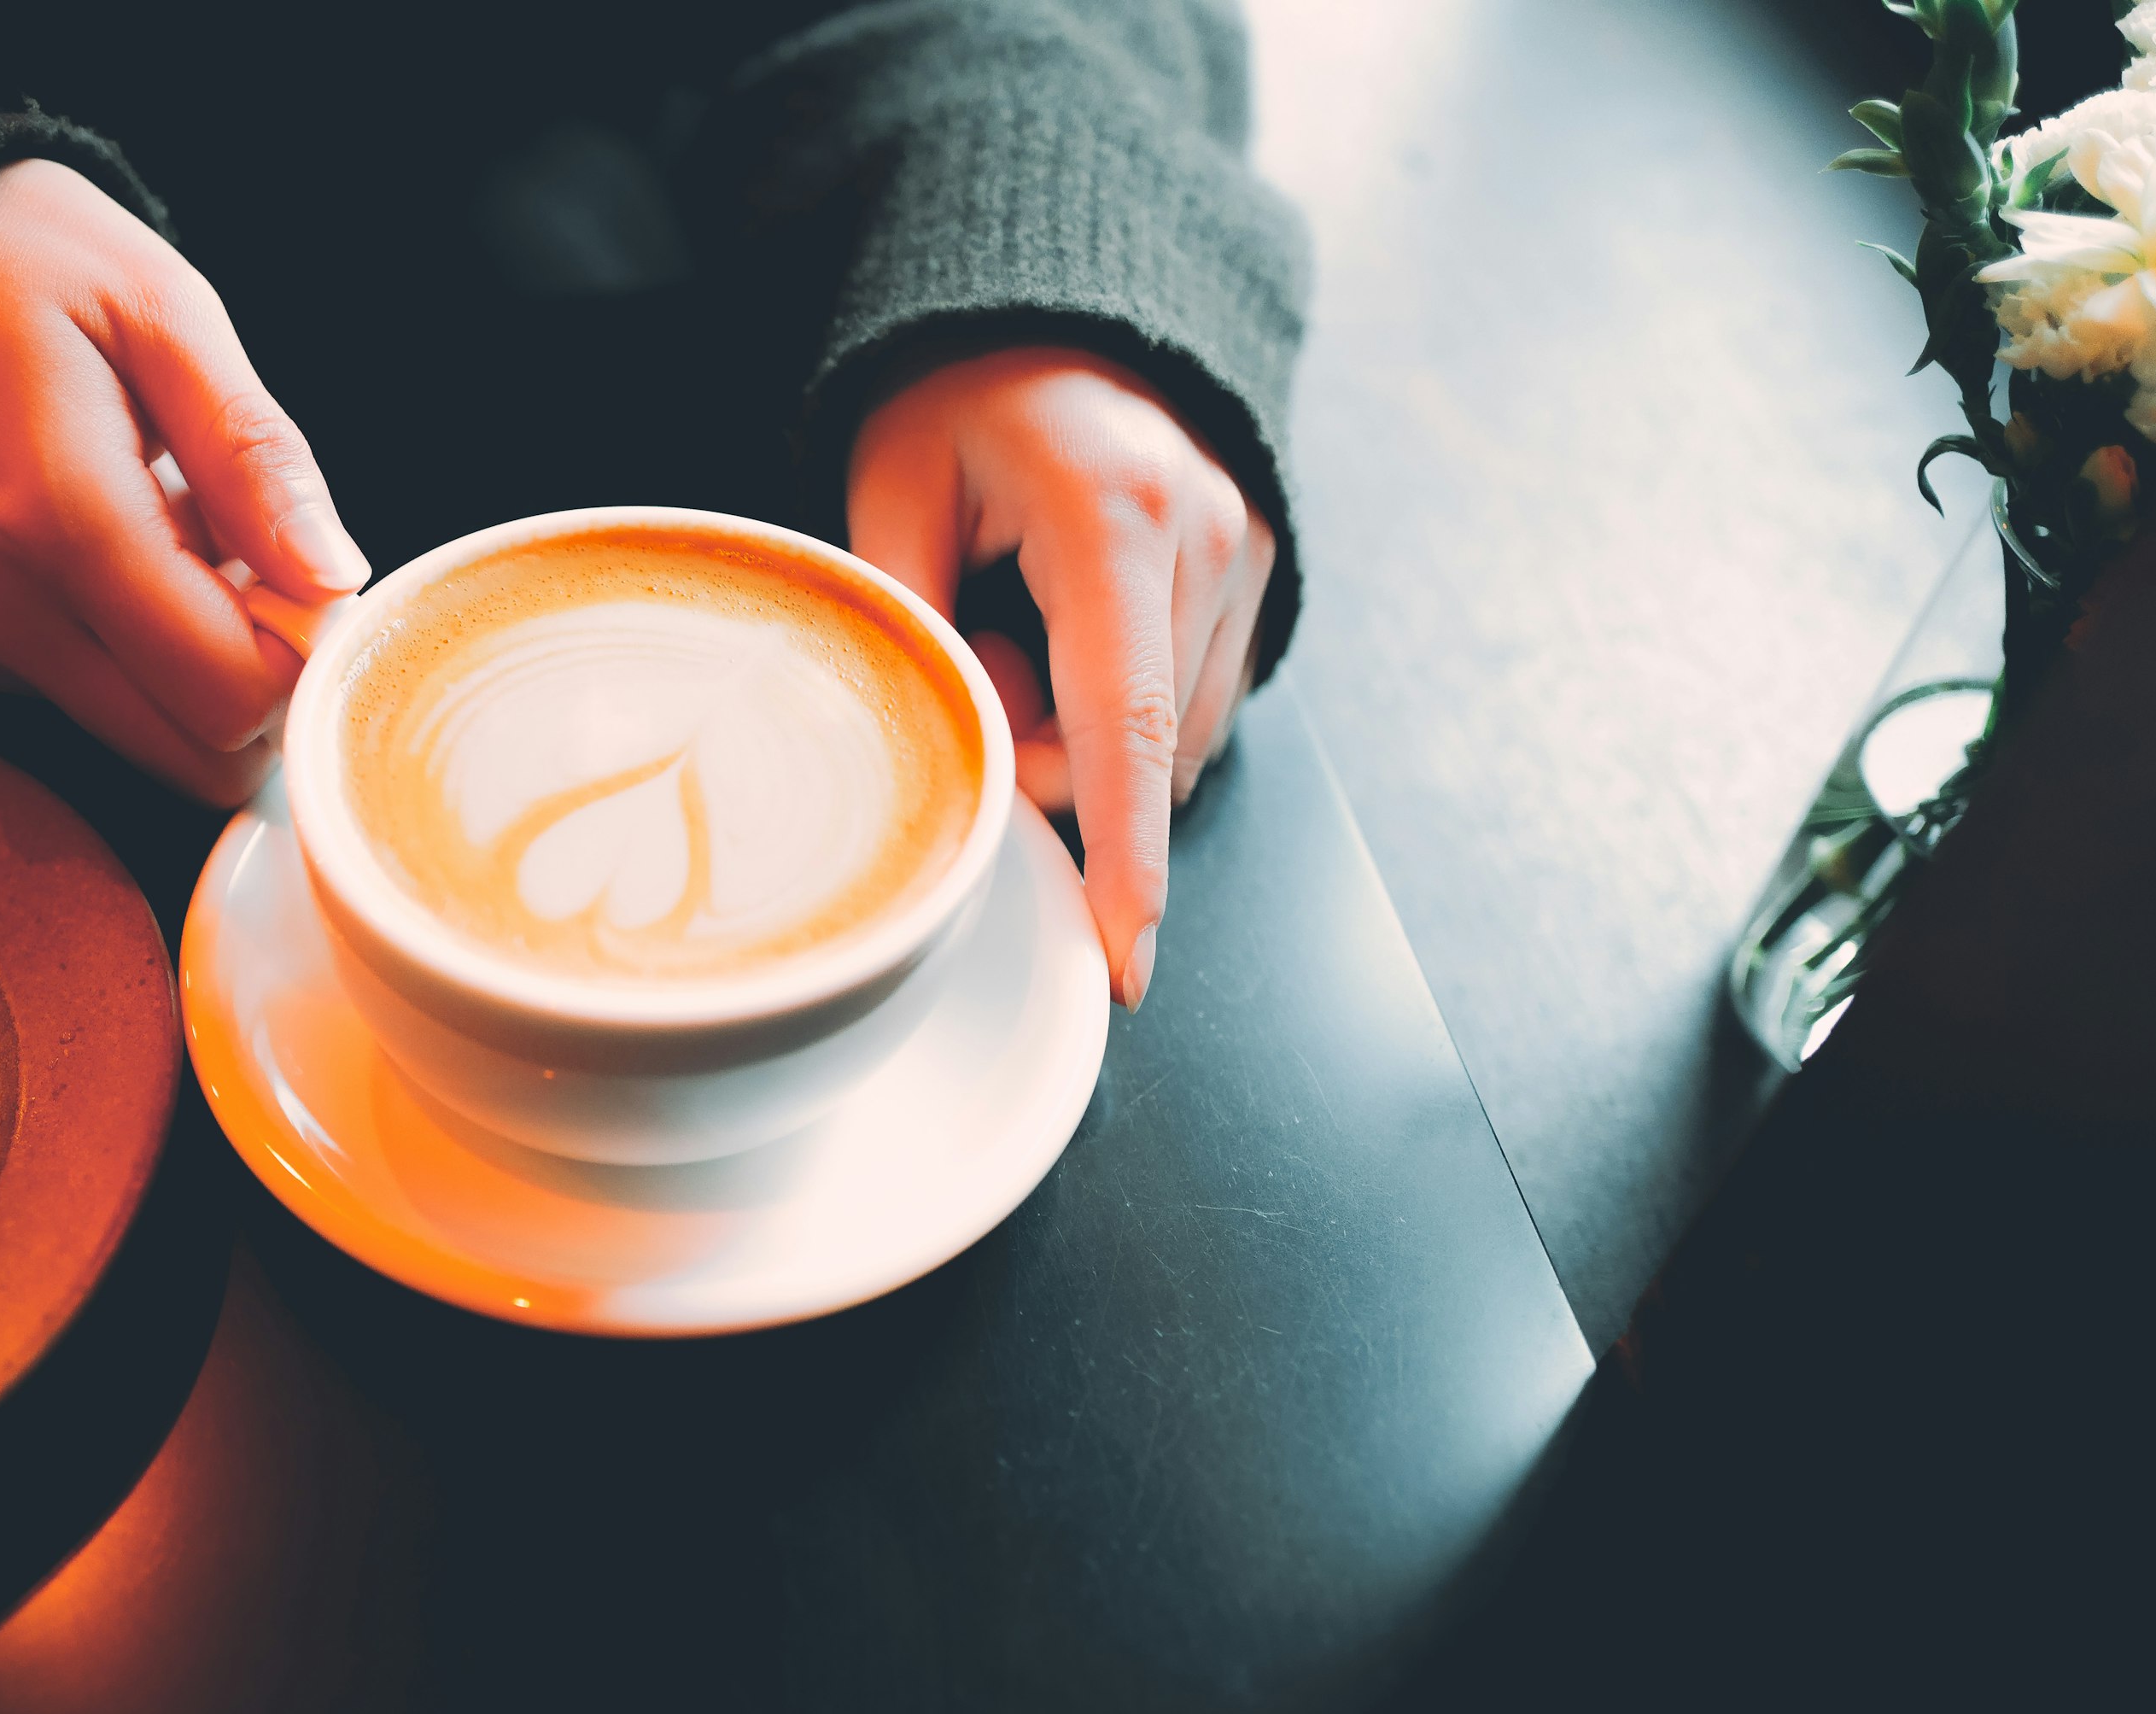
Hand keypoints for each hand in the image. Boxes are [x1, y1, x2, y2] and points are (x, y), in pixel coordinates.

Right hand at [0, 159, 368, 802]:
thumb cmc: (26, 263)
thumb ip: (254, 455)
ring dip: (199, 663)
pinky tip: (124, 540)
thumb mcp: (166, 313)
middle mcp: (2, 608)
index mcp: (63, 521)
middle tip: (256, 560)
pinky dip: (140, 648)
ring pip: (150, 738)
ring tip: (176, 527)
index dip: (301, 654)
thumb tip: (333, 578)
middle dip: (258, 681)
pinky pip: (97, 701)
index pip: (230, 698)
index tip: (305, 570)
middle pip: (192, 755)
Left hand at [849, 347, 1273, 1008]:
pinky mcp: (1262, 576)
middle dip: (1047, 762)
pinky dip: (1124, 710)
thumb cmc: (966, 397)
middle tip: (976, 652)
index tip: (1124, 955)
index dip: (1123, 855)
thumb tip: (946, 756)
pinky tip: (1078, 627)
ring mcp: (1249, 559)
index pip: (1124, 724)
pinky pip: (1191, 711)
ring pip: (1170, 746)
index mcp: (1113, 516)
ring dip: (1086, 734)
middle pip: (1138, 755)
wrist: (1067, 316)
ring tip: (1028, 617)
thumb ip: (908, 620)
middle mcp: (1207, 540)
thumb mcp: (893, 483)